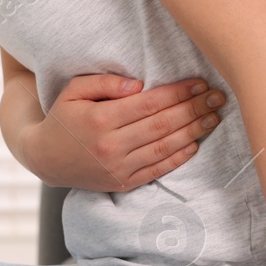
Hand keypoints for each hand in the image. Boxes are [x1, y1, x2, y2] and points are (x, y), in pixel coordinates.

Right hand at [17, 74, 224, 192]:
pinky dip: (178, 157)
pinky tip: (194, 144)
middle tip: (218, 98)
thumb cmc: (63, 118)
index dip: (178, 93)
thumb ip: (105, 83)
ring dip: (193, 132)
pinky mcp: (122, 183)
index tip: (200, 84)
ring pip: (164, 147)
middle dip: (194, 109)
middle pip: (162, 125)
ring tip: (213, 118)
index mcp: (101, 119)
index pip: (149, 103)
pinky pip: (157, 170)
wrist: (46, 159)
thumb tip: (139, 86)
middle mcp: (111, 145)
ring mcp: (118, 167)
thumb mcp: (74, 91)